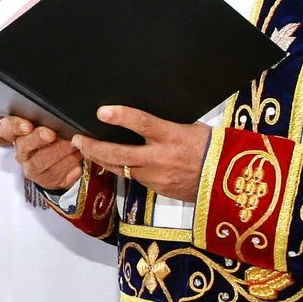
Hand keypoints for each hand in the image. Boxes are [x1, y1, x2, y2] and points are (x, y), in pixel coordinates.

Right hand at [0, 115, 86, 190]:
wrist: (59, 163)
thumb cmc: (50, 139)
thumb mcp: (46, 125)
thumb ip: (46, 117)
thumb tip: (60, 112)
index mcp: (17, 134)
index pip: (7, 128)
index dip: (16, 126)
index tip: (28, 126)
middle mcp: (22, 152)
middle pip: (25, 146)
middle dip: (38, 139)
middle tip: (51, 134)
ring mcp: (33, 168)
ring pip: (42, 161)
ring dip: (60, 151)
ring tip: (73, 144)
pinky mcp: (47, 181)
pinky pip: (58, 173)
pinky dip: (70, 164)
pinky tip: (78, 156)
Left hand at [71, 105, 209, 201]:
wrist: (224, 181)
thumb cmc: (210, 149)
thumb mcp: (190, 127)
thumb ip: (164, 125)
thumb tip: (141, 119)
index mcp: (173, 136)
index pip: (142, 123)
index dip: (121, 117)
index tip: (102, 111)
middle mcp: (161, 158)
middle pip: (120, 153)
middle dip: (94, 147)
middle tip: (78, 138)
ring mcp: (157, 177)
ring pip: (120, 168)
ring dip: (100, 159)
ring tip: (85, 149)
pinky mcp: (156, 189)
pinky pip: (132, 178)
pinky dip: (120, 169)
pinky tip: (110, 162)